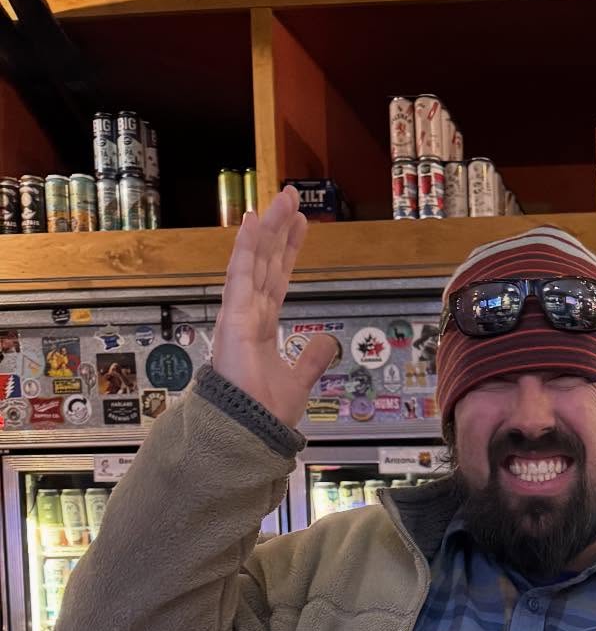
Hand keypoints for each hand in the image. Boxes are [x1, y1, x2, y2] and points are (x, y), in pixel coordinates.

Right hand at [210, 186, 339, 428]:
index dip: (288, 251)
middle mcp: (248, 315)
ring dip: (266, 229)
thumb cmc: (263, 413)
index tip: (300, 226)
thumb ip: (312, 359)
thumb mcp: (299, 380)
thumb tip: (327, 342)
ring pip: (255, 261)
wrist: (249, 432)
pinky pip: (240, 276)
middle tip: (291, 198)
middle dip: (279, 230)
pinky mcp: (233, 319)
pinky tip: (253, 222)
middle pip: (267, 262)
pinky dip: (246, 249)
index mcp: (262, 327)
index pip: (278, 279)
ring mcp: (238, 315)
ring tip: (279, 199)